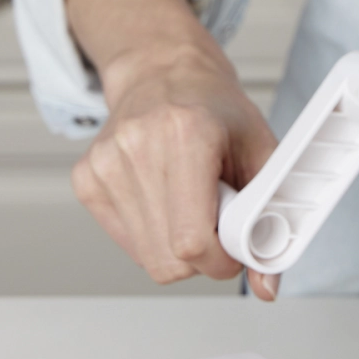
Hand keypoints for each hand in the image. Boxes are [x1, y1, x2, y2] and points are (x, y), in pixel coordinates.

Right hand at [65, 0, 280, 299]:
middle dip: (202, 256)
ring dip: (177, 246)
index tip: (234, 250)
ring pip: (148, 258)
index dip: (220, 261)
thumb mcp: (262, 152)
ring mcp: (104, 164)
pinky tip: (164, 200)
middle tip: (217, 219)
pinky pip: (128, 243)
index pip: (192, 241)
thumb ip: (272, 217)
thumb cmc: (215, 110)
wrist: (162, 73)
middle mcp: (136, 147)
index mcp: (184, 133)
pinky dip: (153, 235)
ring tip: (190, 203)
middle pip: (168, 258)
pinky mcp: (86, 180)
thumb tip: (267, 284)